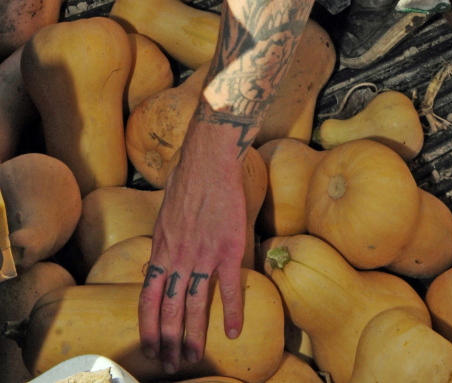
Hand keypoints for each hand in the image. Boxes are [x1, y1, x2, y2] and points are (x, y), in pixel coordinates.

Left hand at [138, 121, 246, 374]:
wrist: (209, 159)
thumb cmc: (187, 176)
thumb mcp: (165, 212)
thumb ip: (166, 238)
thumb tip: (166, 252)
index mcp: (161, 248)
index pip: (147, 298)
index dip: (148, 327)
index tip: (150, 347)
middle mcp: (177, 257)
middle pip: (168, 310)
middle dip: (168, 342)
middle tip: (171, 364)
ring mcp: (202, 255)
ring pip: (195, 306)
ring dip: (193, 336)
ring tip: (193, 357)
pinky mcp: (228, 248)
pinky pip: (231, 287)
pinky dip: (233, 311)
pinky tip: (235, 331)